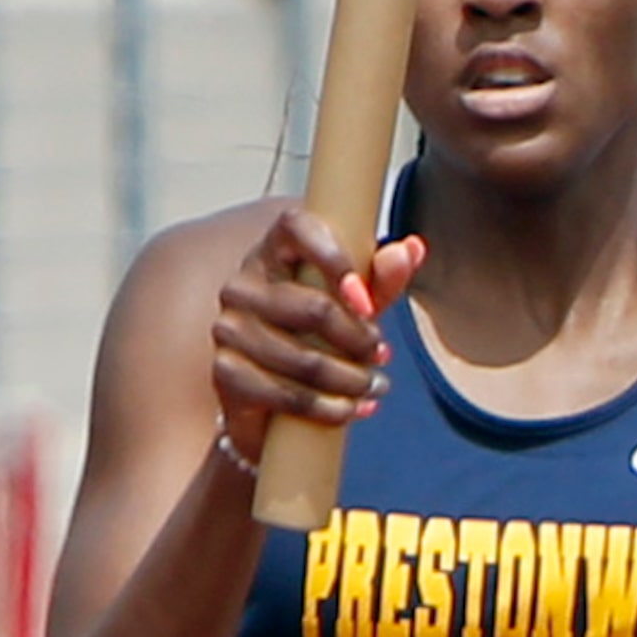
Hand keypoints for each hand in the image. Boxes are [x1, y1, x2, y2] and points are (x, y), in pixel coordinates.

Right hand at [211, 208, 425, 460]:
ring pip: (304, 358)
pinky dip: (328, 407)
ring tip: (374, 386)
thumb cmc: (320, 328)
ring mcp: (229, 327)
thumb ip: (384, 277)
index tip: (367, 304)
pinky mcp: (225, 372)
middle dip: (358, 339)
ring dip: (351, 379)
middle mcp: (243, 283)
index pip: (297, 226)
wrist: (273, 388)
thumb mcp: (359, 302)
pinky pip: (286, 394)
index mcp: (275, 249)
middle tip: (382, 354)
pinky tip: (351, 409)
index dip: (336, 262)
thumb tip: (411, 249)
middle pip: (313, 308)